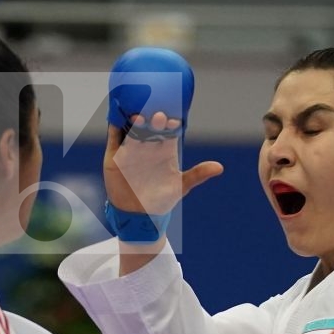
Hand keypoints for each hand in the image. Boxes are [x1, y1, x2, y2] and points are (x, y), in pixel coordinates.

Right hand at [104, 112, 222, 218]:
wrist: (138, 216)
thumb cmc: (162, 200)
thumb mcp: (180, 187)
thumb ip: (198, 174)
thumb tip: (219, 167)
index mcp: (165, 149)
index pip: (168, 130)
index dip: (171, 124)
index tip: (174, 122)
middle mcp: (148, 145)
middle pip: (151, 126)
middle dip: (154, 121)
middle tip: (158, 117)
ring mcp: (131, 148)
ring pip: (133, 129)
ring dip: (134, 122)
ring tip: (138, 118)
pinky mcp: (115, 154)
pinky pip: (114, 136)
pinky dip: (114, 125)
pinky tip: (117, 117)